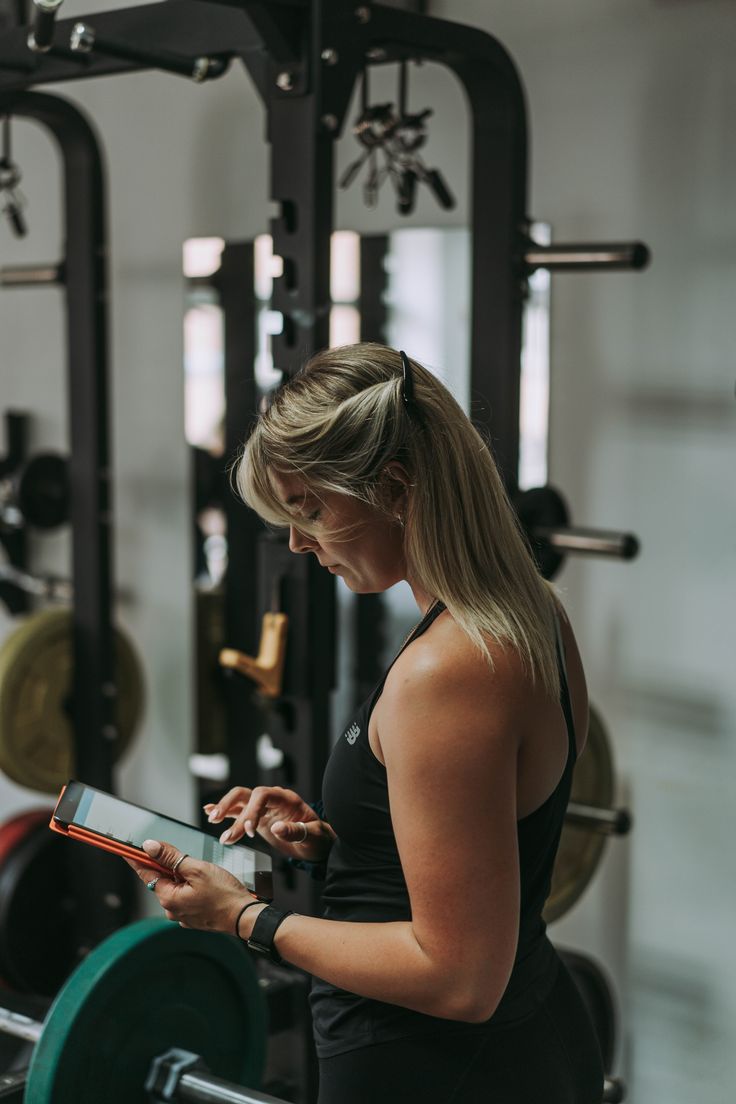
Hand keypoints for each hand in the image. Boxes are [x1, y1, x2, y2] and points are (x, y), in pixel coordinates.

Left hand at [125, 839, 261, 932]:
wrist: (243, 916)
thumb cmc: (224, 894)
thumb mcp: (197, 869)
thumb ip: (171, 857)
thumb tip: (150, 847)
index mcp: (168, 898)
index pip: (147, 874)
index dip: (137, 859)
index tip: (126, 849)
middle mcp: (171, 909)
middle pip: (162, 880)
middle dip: (169, 866)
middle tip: (183, 856)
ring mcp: (182, 915)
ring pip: (175, 888)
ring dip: (182, 877)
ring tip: (203, 873)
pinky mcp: (193, 917)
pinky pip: (185, 897)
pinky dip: (190, 887)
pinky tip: (205, 884)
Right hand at [204, 785, 334, 862]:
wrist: (317, 843)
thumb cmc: (318, 838)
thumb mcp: (313, 836)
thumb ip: (296, 831)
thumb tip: (277, 828)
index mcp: (286, 799)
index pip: (262, 795)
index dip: (252, 810)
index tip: (248, 831)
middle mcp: (272, 799)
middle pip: (246, 794)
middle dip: (229, 806)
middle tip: (217, 822)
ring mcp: (263, 808)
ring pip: (238, 801)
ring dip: (224, 810)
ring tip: (212, 822)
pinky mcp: (256, 817)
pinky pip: (237, 811)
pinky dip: (224, 811)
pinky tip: (209, 813)